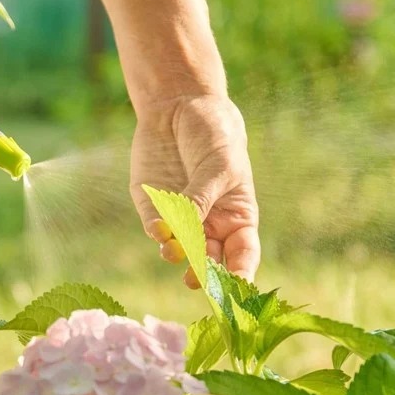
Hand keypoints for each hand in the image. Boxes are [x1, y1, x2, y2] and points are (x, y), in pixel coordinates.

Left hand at [130, 94, 260, 286]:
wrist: (180, 106)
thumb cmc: (215, 136)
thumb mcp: (219, 165)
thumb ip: (203, 198)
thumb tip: (186, 231)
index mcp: (236, 217)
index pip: (242, 255)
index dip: (240, 274)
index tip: (234, 287)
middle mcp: (208, 224)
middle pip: (207, 260)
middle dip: (201, 273)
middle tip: (194, 280)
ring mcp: (179, 218)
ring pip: (178, 248)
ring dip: (176, 253)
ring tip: (173, 251)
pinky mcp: (152, 207)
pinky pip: (155, 227)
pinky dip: (157, 231)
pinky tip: (160, 229)